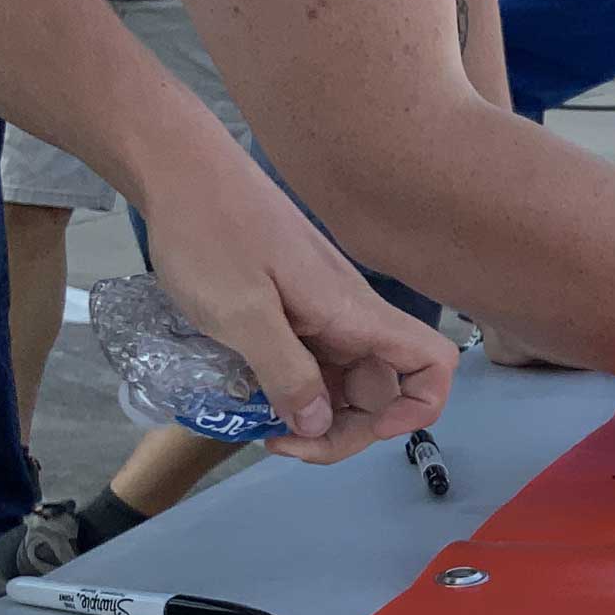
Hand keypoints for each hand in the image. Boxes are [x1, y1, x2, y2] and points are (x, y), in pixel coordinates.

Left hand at [140, 151, 457, 463]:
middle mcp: (350, 317)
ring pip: (344, 381)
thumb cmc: (211, 235)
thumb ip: (286, 373)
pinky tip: (249, 397)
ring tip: (259, 426)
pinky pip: (312, 364)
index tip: (365, 430)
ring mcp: (323, 314)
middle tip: (281, 441)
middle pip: (384, 389)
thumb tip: (322, 427)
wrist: (181, 173)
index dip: (417, 408)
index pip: (432, 364)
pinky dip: (291, 391)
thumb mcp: (242, 313)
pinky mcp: (294, 312)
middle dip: (345, 430)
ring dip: (315, 416)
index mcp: (353, 313)